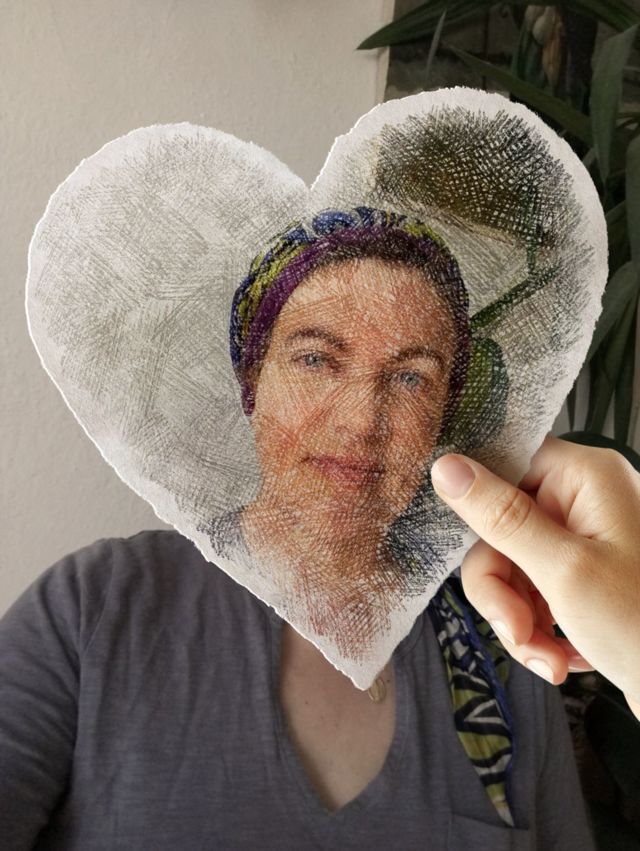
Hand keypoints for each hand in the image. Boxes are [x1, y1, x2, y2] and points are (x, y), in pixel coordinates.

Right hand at [430, 434, 639, 719]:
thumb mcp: (563, 572)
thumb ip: (501, 517)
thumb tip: (446, 466)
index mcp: (586, 476)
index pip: (505, 462)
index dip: (479, 502)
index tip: (468, 542)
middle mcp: (583, 499)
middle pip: (500, 527)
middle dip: (502, 589)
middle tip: (517, 630)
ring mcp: (581, 539)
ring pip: (510, 566)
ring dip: (518, 620)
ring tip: (548, 659)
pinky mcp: (579, 575)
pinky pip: (530, 590)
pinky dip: (537, 629)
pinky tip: (561, 658)